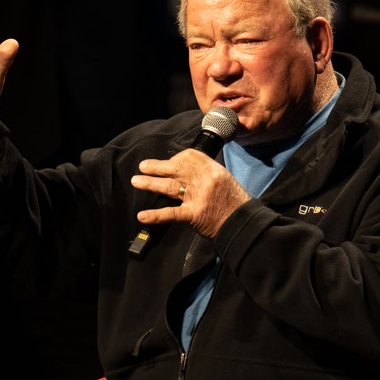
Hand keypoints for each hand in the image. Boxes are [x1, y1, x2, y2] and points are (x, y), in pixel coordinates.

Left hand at [131, 152, 250, 239]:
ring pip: (169, 186)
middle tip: (143, 167)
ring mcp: (198, 197)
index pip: (189, 157)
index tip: (168, 163)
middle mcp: (204, 180)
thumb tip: (184, 170)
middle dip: (157, 167)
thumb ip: (205, 173)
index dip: (175, 159)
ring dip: (150, 183)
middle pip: (176, 169)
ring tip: (136, 181)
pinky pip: (172, 213)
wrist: (242, 223)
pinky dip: (156, 215)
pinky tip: (143, 216)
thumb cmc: (233, 202)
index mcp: (212, 169)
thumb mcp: (223, 178)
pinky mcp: (194, 214)